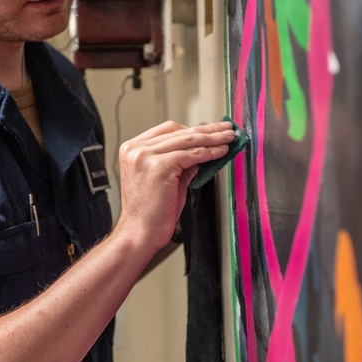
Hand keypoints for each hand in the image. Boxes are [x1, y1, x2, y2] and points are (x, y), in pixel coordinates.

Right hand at [115, 120, 234, 250]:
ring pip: (188, 140)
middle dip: (207, 129)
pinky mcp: (159, 166)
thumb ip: (180, 162)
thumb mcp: (165, 179)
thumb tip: (202, 152)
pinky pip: (192, 155)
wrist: (140, 233)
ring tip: (228, 138)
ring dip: (212, 138)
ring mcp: (145, 156)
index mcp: (132, 149)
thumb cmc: (150, 212)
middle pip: (179, 131)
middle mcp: (136, 149)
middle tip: (226, 129)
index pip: (168, 129)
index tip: (211, 128)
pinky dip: (209, 152)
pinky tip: (221, 152)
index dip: (193, 128)